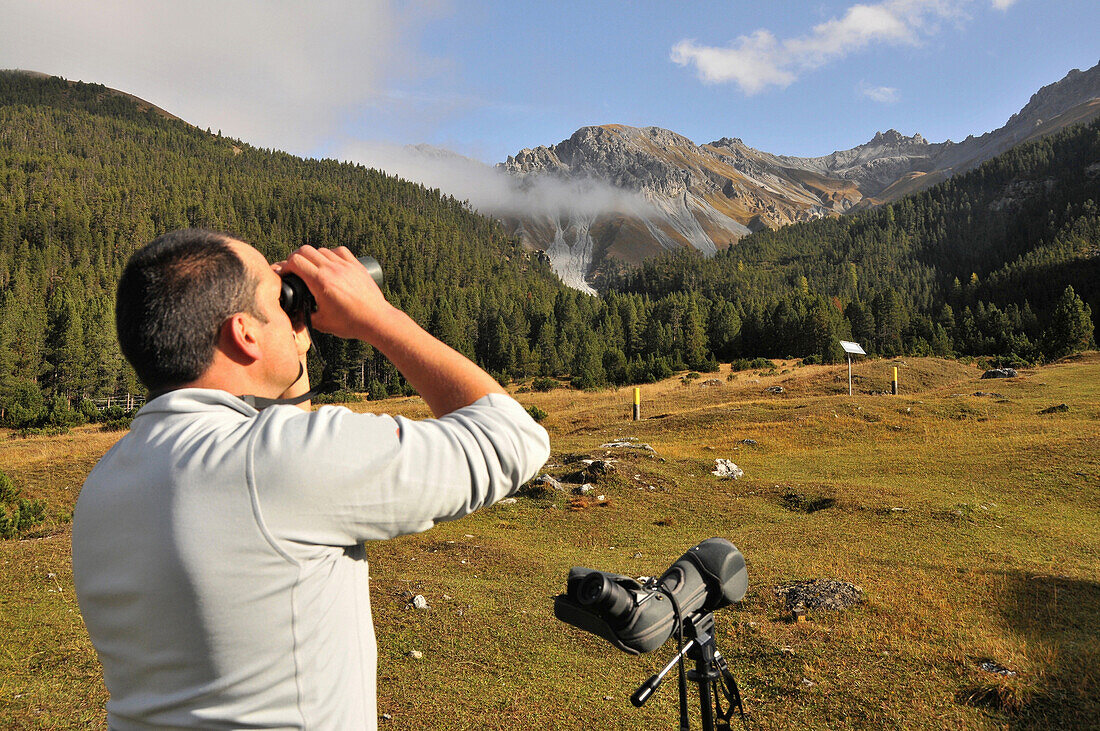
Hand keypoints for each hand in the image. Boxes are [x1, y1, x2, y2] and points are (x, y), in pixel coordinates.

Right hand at [278, 245, 392, 340]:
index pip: (295, 261)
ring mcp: (345, 265)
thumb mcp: (321, 323)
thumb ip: (305, 316)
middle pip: (305, 250)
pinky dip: (331, 253)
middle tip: (295, 269)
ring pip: (322, 250)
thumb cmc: (350, 323)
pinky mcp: (356, 266)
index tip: (285, 274)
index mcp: (320, 282)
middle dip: (295, 258)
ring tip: (312, 268)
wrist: (376, 320)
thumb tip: (293, 312)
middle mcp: (332, 269)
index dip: (285, 266)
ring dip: (313, 256)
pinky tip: (330, 263)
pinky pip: (340, 251)